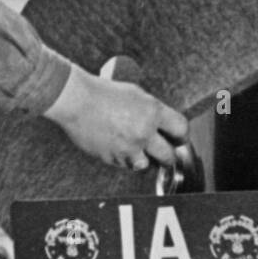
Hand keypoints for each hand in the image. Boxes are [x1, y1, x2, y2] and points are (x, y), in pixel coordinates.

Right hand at [43, 64, 188, 170]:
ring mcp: (128, 147)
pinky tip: (118, 146)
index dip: (181, 136)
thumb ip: (151, 111)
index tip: (178, 138)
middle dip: (167, 155)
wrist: (76, 101)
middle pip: (168, 155)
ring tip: (137, 150)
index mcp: (152, 111)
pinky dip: (125, 159)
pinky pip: (126, 164)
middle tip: (164, 152)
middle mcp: (144, 131)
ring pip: (147, 165)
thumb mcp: (135, 94)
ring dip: (144, 159)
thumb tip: (163, 125)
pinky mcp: (113, 157)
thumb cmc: (102, 92)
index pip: (181, 129)